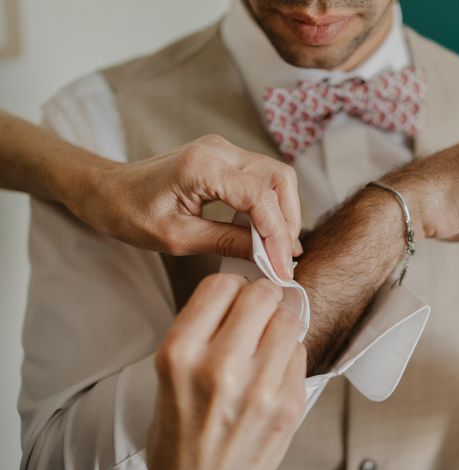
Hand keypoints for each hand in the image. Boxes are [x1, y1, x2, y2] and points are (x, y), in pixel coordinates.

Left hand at [70, 135, 301, 278]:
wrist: (106, 189)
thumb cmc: (130, 212)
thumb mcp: (177, 238)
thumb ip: (227, 243)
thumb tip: (267, 257)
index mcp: (203, 166)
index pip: (260, 199)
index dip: (278, 236)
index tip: (283, 268)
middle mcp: (219, 149)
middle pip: (279, 179)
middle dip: (289, 221)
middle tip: (284, 257)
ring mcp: (223, 149)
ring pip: (275, 177)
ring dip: (283, 213)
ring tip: (279, 249)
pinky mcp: (224, 157)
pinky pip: (261, 179)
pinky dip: (269, 205)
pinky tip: (266, 232)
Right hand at [147, 274, 306, 469]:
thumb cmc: (180, 436)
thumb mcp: (167, 374)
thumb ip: (201, 329)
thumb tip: (238, 291)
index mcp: (180, 354)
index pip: (221, 285)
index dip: (230, 286)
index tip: (234, 294)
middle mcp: (220, 367)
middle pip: (261, 294)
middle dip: (260, 297)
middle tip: (256, 310)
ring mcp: (259, 388)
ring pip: (288, 318)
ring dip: (278, 322)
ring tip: (265, 339)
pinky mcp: (289, 406)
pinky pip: (300, 351)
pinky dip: (288, 352)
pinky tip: (273, 367)